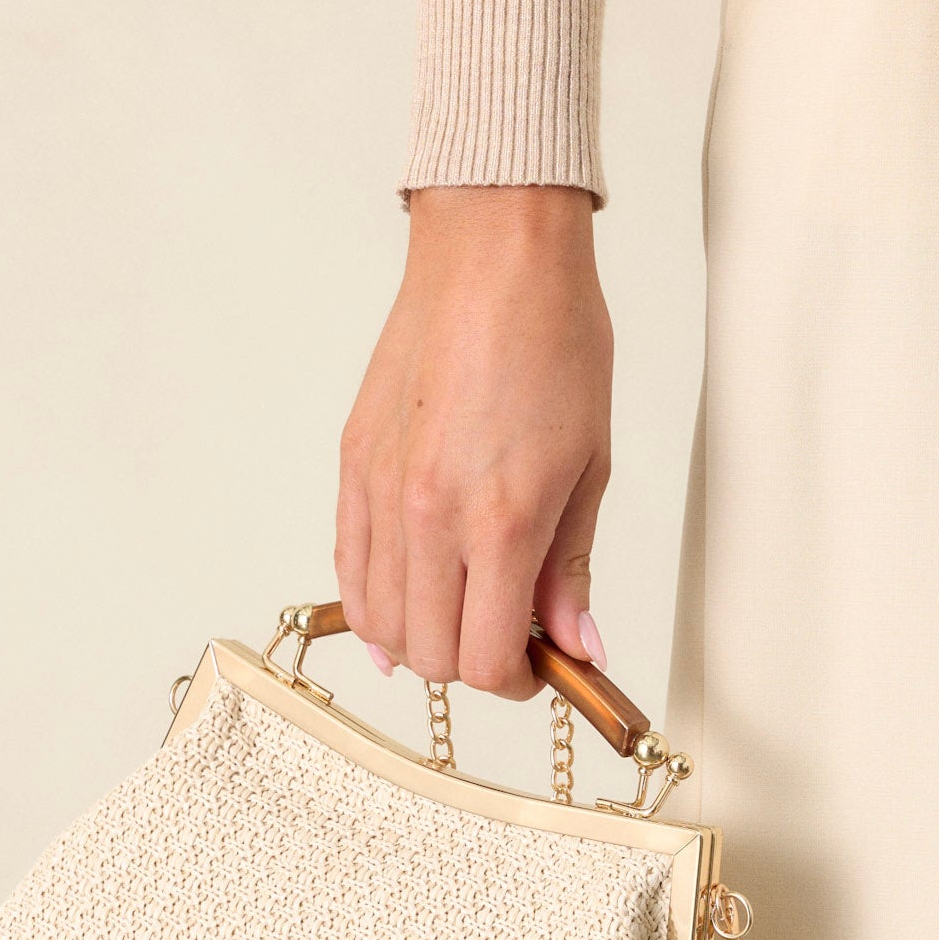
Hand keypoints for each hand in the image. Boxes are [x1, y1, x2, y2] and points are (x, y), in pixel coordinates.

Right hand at [335, 185, 612, 697]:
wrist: (493, 256)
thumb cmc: (552, 341)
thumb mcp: (589, 467)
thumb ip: (571, 570)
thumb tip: (577, 646)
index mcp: (500, 521)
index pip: (484, 659)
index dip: (515, 683)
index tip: (537, 667)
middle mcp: (429, 517)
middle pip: (430, 656)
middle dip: (471, 665)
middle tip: (506, 639)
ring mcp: (382, 495)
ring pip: (381, 626)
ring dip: (422, 641)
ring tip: (460, 613)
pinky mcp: (353, 470)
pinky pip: (349, 573)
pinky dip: (373, 607)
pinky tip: (405, 604)